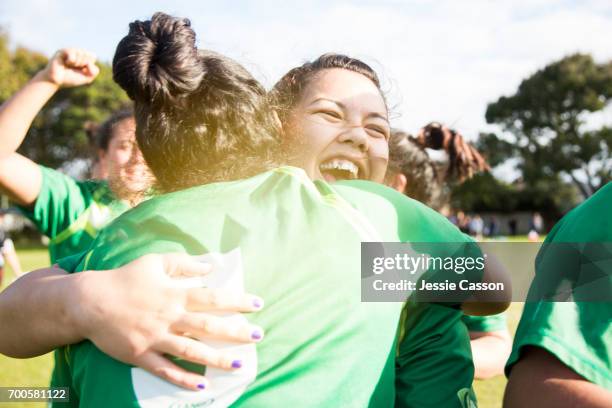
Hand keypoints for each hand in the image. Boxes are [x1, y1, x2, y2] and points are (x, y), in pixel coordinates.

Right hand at [38, 48, 99, 86]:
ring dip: (77, 63)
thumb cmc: (71, 78)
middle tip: (74, 68)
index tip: (81, 70)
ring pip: (81, 53)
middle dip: (83, 64)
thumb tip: (89, 62)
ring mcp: (70, 50)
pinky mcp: (62, 51)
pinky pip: (72, 53)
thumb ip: (94, 71)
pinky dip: (71, 61)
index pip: (93, 56)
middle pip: (88, 54)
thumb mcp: (87, 77)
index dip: (89, 66)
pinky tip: (65, 63)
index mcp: (84, 56)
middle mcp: (77, 51)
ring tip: (69, 66)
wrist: (56, 81)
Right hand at [70, 253, 264, 389]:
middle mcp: (169, 317)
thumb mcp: (154, 262)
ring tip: (238, 364)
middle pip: (208, 326)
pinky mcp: (141, 355)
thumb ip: (183, 263)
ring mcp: (155, 338)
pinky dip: (184, 378)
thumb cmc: (125, 279)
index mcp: (175, 295)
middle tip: (258, 336)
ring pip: (192, 350)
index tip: (258, 304)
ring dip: (217, 358)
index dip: (237, 301)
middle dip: (236, 332)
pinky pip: (165, 370)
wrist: (89, 302)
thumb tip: (209, 266)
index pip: (213, 298)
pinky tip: (202, 384)